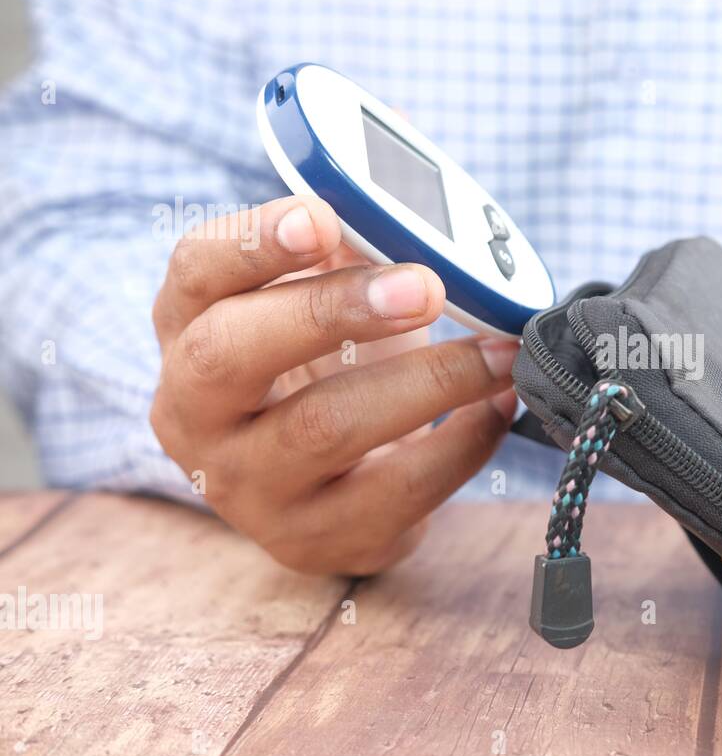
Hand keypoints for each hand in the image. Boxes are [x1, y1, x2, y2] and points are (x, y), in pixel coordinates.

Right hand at [150, 196, 518, 574]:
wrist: (337, 497)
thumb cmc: (329, 378)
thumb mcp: (322, 311)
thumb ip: (344, 259)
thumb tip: (409, 217)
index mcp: (189, 335)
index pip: (195, 275)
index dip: (253, 242)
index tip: (322, 217)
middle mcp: (196, 415)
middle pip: (233, 352)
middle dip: (331, 310)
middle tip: (424, 287)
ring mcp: (251, 487)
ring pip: (323, 427)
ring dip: (428, 380)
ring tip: (497, 352)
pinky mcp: (317, 539)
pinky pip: (396, 489)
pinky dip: (462, 442)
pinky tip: (499, 404)